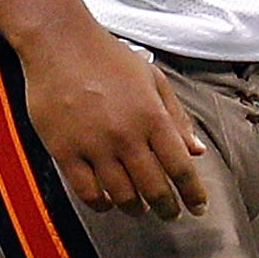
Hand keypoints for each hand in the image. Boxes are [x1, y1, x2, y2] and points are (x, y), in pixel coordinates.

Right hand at [16, 19, 207, 219]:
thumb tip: (197, 150)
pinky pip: (86, 191)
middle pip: (154, 187)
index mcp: (152, 116)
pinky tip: (106, 203)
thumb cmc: (108, 57)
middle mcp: (126, 135)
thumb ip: (177, 116)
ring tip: (139, 208)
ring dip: (135, 208)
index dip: (193, 193)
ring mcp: (94, 145)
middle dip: (168, 207)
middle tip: (171, 214)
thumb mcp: (153, 79)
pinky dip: (100, 204)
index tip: (198, 207)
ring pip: (122, 195)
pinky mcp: (65, 151)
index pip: (180, 166)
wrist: (60, 43)